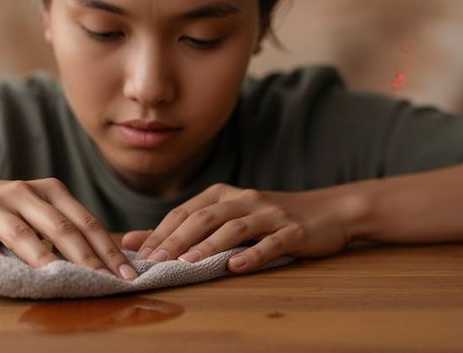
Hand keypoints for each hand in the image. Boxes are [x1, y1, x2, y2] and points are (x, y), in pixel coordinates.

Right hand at [0, 173, 136, 279]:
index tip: (127, 272)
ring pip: (24, 236)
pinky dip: (1, 263)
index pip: (85, 221)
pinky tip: (17, 278)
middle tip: (109, 282)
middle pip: (61, 228)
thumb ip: (62, 224)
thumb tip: (102, 258)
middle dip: (89, 258)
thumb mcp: (34, 204)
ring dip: (48, 261)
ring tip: (68, 282)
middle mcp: (23, 193)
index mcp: (48, 189)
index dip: (108, 248)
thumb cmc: (1, 206)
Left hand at [122, 183, 364, 272]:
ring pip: (234, 228)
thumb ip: (186, 228)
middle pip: (204, 218)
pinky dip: (252, 254)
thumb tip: (135, 241)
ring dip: (208, 247)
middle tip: (154, 262)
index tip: (140, 254)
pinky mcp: (293, 230)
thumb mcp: (228, 217)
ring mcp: (270, 213)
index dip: (161, 232)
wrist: (327, 211)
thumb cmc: (268, 219)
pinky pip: (271, 243)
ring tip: (186, 265)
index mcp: (224, 194)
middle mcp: (244, 199)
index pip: (185, 212)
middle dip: (176, 240)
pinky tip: (235, 267)